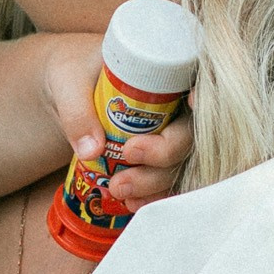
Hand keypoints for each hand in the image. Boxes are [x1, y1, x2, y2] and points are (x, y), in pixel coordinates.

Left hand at [31, 30, 193, 212]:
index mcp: (166, 69)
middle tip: (130, 156)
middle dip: (165, 152)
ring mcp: (171, 132)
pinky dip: (153, 195)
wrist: (65, 91)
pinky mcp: (158, 158)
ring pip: (181, 161)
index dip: (207, 94)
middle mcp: (177, 102)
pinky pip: (167, 180)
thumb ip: (77, 111)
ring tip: (119, 189)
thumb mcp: (67, 81)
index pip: (201, 79)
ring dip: (155, 181)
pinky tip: (133, 204)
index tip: (192, 102)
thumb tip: (93, 151)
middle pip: (191, 130)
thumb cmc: (71, 71)